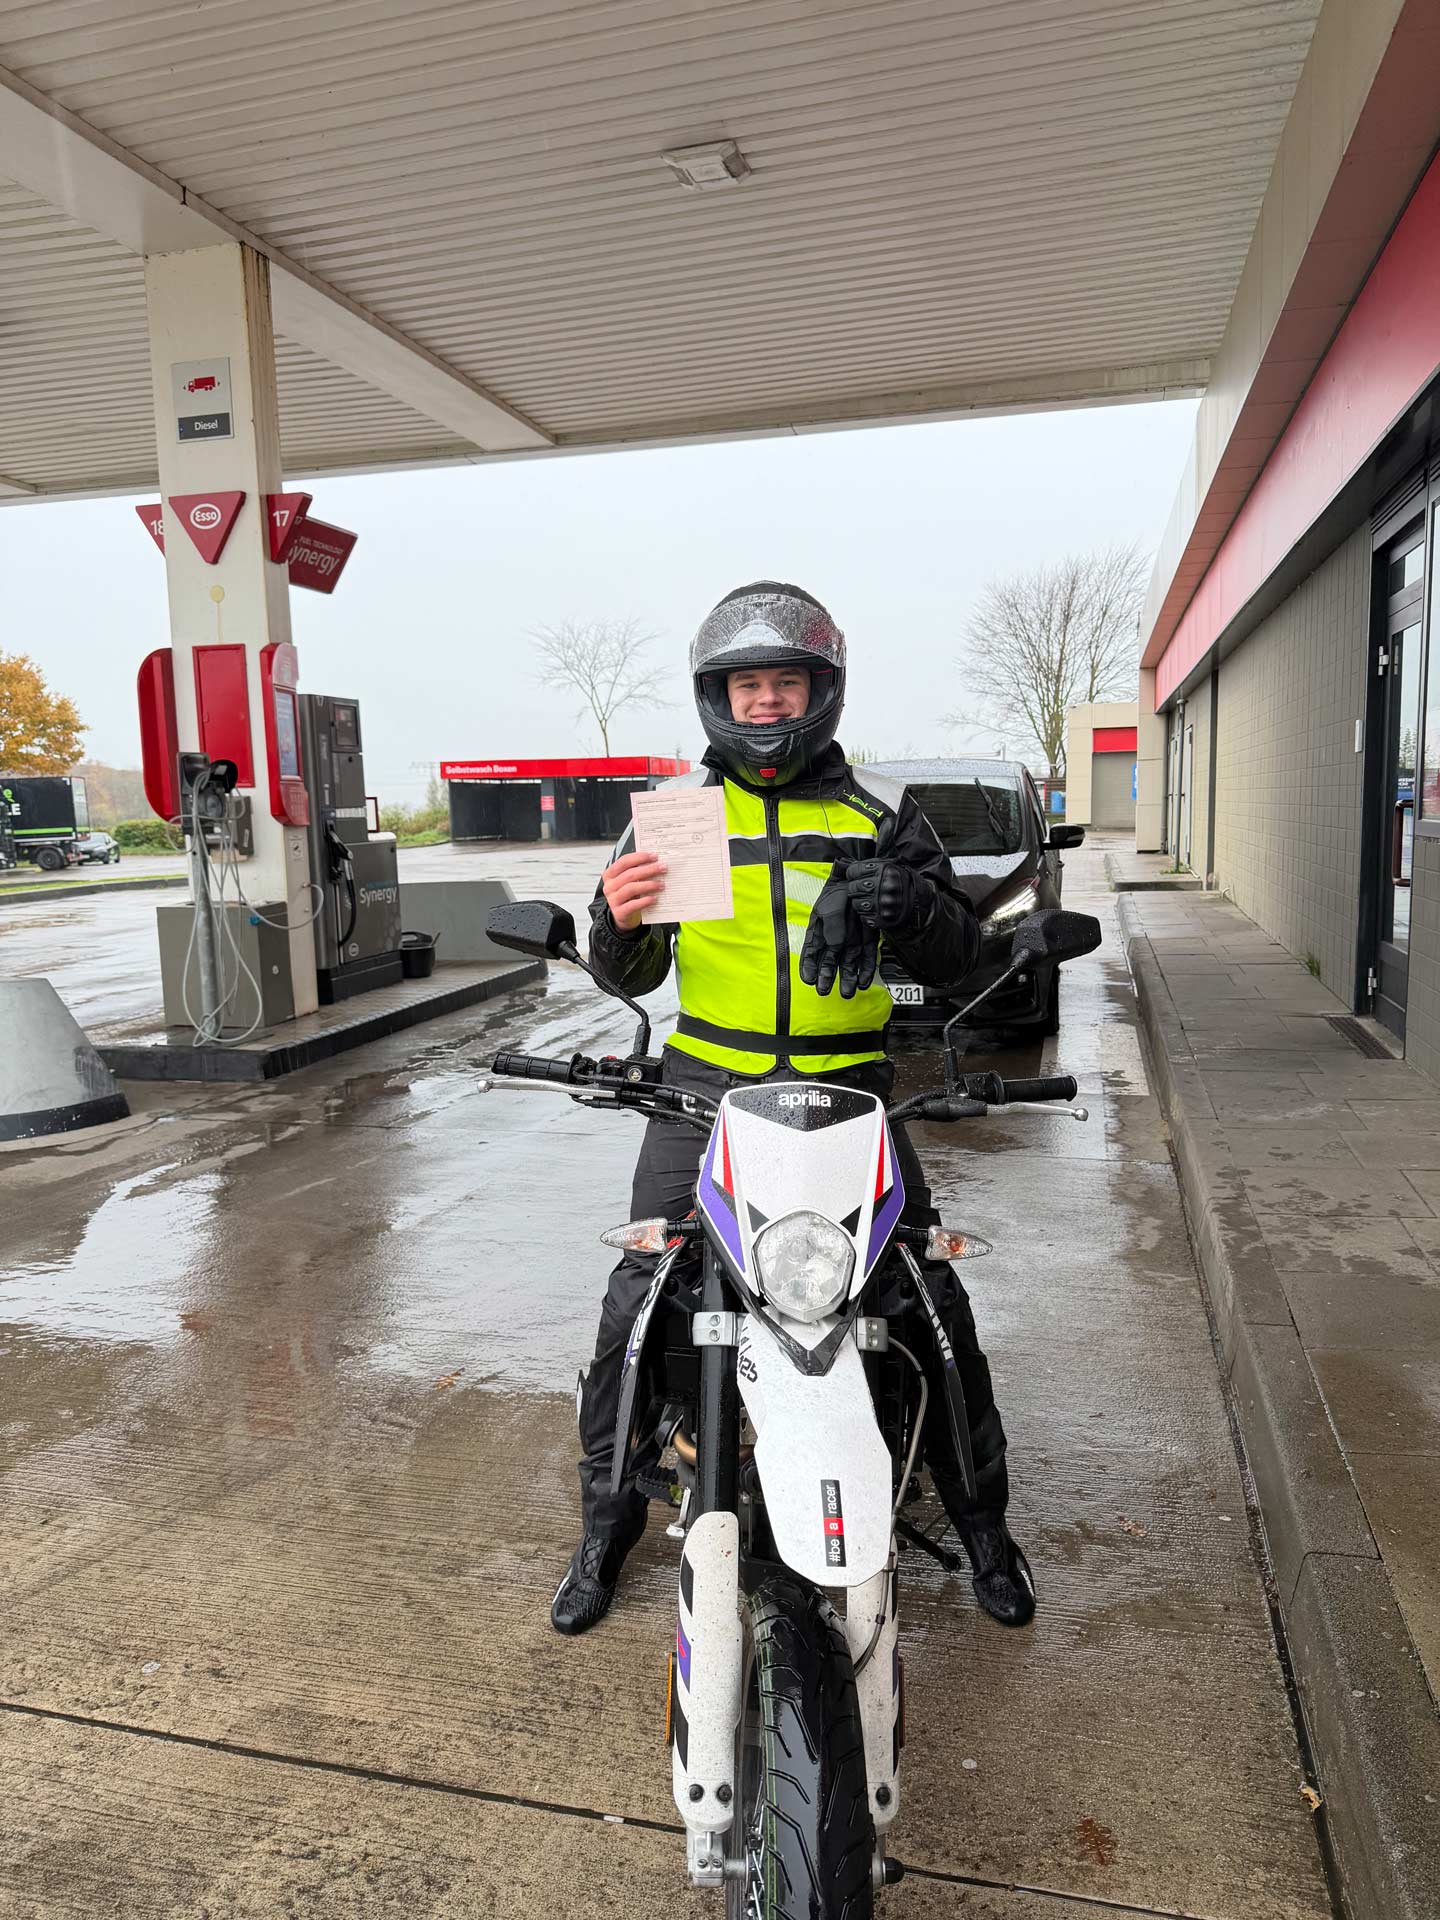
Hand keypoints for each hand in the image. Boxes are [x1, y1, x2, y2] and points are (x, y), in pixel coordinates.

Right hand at [603, 850, 665, 930]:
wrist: (623, 916)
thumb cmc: (628, 896)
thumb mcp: (629, 882)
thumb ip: (638, 871)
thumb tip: (656, 862)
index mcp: (610, 875)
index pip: (623, 862)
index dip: (639, 857)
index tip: (654, 856)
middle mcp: (609, 886)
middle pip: (629, 874)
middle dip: (648, 870)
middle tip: (662, 868)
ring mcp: (613, 900)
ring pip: (631, 888)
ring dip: (648, 885)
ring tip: (661, 884)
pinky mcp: (619, 912)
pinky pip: (632, 905)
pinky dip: (644, 901)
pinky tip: (654, 898)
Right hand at [799, 863, 878, 998]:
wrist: (861, 880)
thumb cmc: (840, 890)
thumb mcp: (830, 906)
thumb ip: (831, 926)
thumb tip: (835, 946)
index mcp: (819, 931)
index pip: (811, 953)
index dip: (809, 967)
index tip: (808, 980)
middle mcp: (835, 938)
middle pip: (830, 962)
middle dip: (826, 978)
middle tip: (824, 991)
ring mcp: (852, 940)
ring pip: (849, 964)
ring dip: (847, 979)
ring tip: (847, 992)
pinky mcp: (868, 940)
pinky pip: (867, 958)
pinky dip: (866, 971)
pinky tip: (863, 982)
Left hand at [844, 858, 933, 931]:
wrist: (918, 901)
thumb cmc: (900, 882)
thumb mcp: (890, 865)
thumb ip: (871, 863)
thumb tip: (846, 864)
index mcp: (885, 870)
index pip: (854, 870)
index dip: (852, 873)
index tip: (854, 875)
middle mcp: (884, 886)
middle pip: (853, 887)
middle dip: (855, 888)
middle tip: (861, 889)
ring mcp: (884, 903)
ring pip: (856, 903)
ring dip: (860, 902)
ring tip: (868, 899)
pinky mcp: (883, 918)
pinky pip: (864, 917)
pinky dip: (866, 914)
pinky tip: (874, 909)